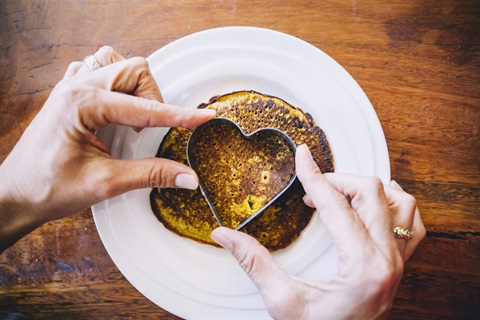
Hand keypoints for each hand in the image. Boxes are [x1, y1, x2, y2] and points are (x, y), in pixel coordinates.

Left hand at [0, 46, 215, 251]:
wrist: (15, 195)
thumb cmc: (48, 188)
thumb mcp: (106, 183)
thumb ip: (151, 174)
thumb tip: (188, 176)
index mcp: (83, 104)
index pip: (145, 107)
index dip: (179, 115)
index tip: (204, 117)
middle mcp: (76, 86)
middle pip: (133, 69)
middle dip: (154, 97)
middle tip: (152, 129)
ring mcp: (71, 87)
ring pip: (118, 64)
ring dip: (136, 87)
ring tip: (135, 118)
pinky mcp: (70, 95)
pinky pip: (100, 71)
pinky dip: (117, 86)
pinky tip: (117, 110)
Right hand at [211, 144, 425, 318]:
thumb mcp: (282, 300)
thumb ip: (253, 263)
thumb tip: (224, 235)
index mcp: (361, 265)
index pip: (335, 205)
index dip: (314, 176)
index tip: (302, 156)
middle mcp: (388, 258)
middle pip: (372, 193)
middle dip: (338, 179)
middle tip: (313, 183)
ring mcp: (399, 261)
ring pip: (401, 202)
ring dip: (369, 188)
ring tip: (341, 190)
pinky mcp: (401, 264)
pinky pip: (412, 223)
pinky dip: (395, 204)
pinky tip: (373, 205)